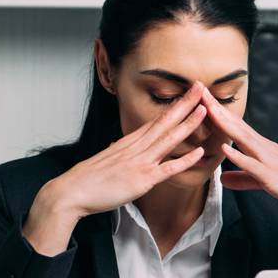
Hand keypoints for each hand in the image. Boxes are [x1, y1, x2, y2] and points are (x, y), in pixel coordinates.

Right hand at [42, 81, 210, 219]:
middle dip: (184, 103)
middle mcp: (136, 148)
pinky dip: (184, 160)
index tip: (187, 94)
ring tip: (204, 109)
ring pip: (169, 139)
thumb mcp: (105, 159)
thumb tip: (117, 147)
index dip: (173, 106)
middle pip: (164, 121)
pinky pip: (167, 168)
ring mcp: (140, 162)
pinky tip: (199, 152)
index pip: (156, 120)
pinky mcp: (141, 179)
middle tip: (201, 87)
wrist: (73, 190)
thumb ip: (117, 153)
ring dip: (188, 123)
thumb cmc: (88, 178)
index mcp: (128, 142)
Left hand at [201, 88, 277, 235]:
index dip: (216, 111)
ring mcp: (267, 161)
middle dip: (215, 107)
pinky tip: (224, 148)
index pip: (234, 125)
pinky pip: (252, 165)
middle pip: (235, 124)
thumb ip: (243, 178)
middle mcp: (263, 149)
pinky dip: (237, 156)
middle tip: (198, 89)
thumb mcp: (264, 180)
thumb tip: (222, 178)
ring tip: (207, 108)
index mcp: (260, 148)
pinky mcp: (271, 177)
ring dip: (224, 123)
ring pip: (242, 139)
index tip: (200, 96)